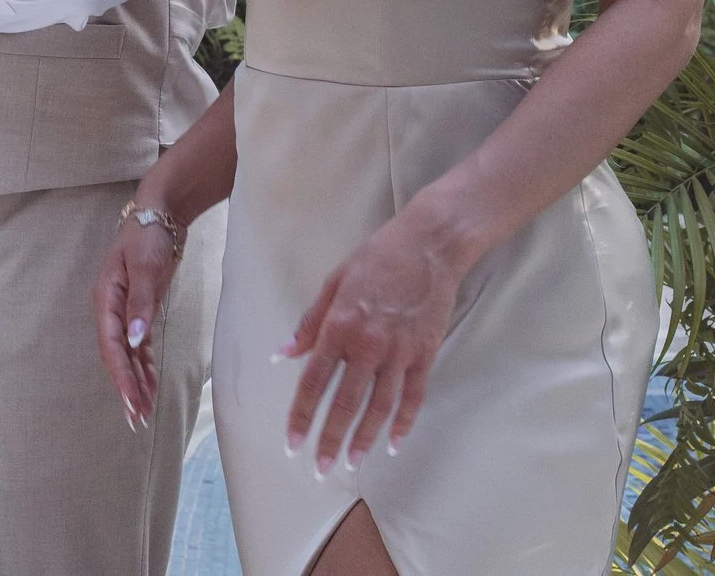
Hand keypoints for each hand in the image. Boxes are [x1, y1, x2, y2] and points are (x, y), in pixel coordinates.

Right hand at [94, 216, 183, 427]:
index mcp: (105, 299)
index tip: (132, 402)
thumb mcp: (144, 267)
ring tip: (144, 412)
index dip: (121, 376)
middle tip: (137, 419)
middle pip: (115, 356)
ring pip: (127, 354)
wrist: (159, 214)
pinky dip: (145, 365)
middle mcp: (111, 308)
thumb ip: (139, 303)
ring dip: (135, 382)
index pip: (111, 346)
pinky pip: (138, 345)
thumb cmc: (147, 236)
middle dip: (126, 388)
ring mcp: (124, 310)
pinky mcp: (138, 309)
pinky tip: (151, 385)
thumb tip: (134, 340)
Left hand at [282, 215, 464, 473]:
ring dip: (364, 438)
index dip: (302, 415)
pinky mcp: (426, 353)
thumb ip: (310, 323)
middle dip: (331, 439)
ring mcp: (400, 351)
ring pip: (379, 406)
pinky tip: (393, 442)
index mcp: (339, 325)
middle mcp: (368, 344)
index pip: (314, 381)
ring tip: (353, 463)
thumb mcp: (333, 282)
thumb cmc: (376, 258)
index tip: (292, 442)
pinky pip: (413, 395)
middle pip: (346, 402)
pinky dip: (403, 421)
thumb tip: (284, 354)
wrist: (429, 245)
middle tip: (320, 468)